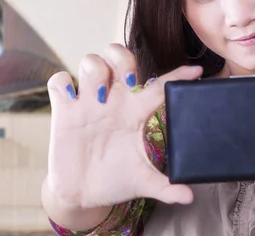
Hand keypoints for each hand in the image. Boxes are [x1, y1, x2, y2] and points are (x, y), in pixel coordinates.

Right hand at [45, 43, 202, 209]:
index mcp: (136, 112)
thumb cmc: (117, 180)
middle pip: (119, 57)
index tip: (196, 71)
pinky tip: (71, 98)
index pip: (160, 86)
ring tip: (100, 96)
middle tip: (129, 82)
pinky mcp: (63, 111)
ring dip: (96, 71)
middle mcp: (114, 100)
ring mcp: (87, 103)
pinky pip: (59, 81)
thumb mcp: (143, 181)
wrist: (83, 194)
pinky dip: (63, 83)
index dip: (178, 75)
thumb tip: (189, 197)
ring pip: (90, 62)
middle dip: (123, 59)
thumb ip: (166, 187)